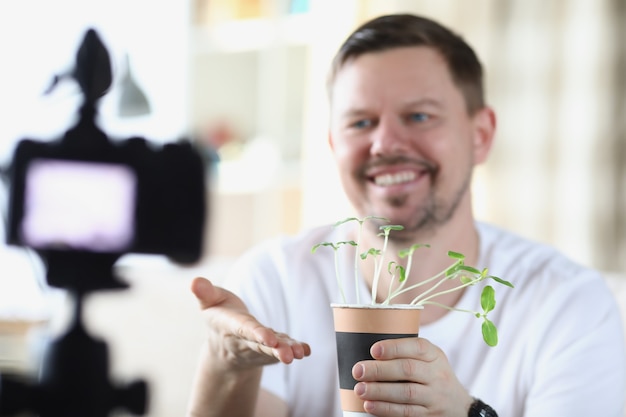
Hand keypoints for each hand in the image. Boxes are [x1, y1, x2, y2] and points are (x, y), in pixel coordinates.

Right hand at [190, 277, 310, 369]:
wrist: (224, 346)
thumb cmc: (220, 316)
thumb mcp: (209, 302)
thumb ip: (205, 292)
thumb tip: (194, 281)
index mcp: (231, 327)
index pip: (244, 330)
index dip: (256, 333)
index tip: (268, 338)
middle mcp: (246, 340)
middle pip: (261, 346)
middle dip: (275, 350)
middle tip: (288, 355)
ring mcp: (261, 346)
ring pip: (274, 350)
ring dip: (287, 351)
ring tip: (299, 353)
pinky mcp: (272, 347)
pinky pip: (284, 348)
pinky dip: (296, 348)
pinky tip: (305, 350)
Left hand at [352, 337, 472, 416]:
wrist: (459, 407)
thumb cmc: (433, 377)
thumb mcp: (429, 360)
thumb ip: (406, 354)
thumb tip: (368, 351)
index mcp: (435, 356)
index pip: (417, 347)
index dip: (395, 348)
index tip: (373, 350)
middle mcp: (437, 375)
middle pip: (408, 370)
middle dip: (380, 370)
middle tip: (358, 370)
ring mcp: (434, 397)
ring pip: (406, 393)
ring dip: (380, 391)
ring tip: (360, 389)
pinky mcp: (429, 416)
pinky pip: (406, 412)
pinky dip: (386, 409)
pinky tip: (370, 405)